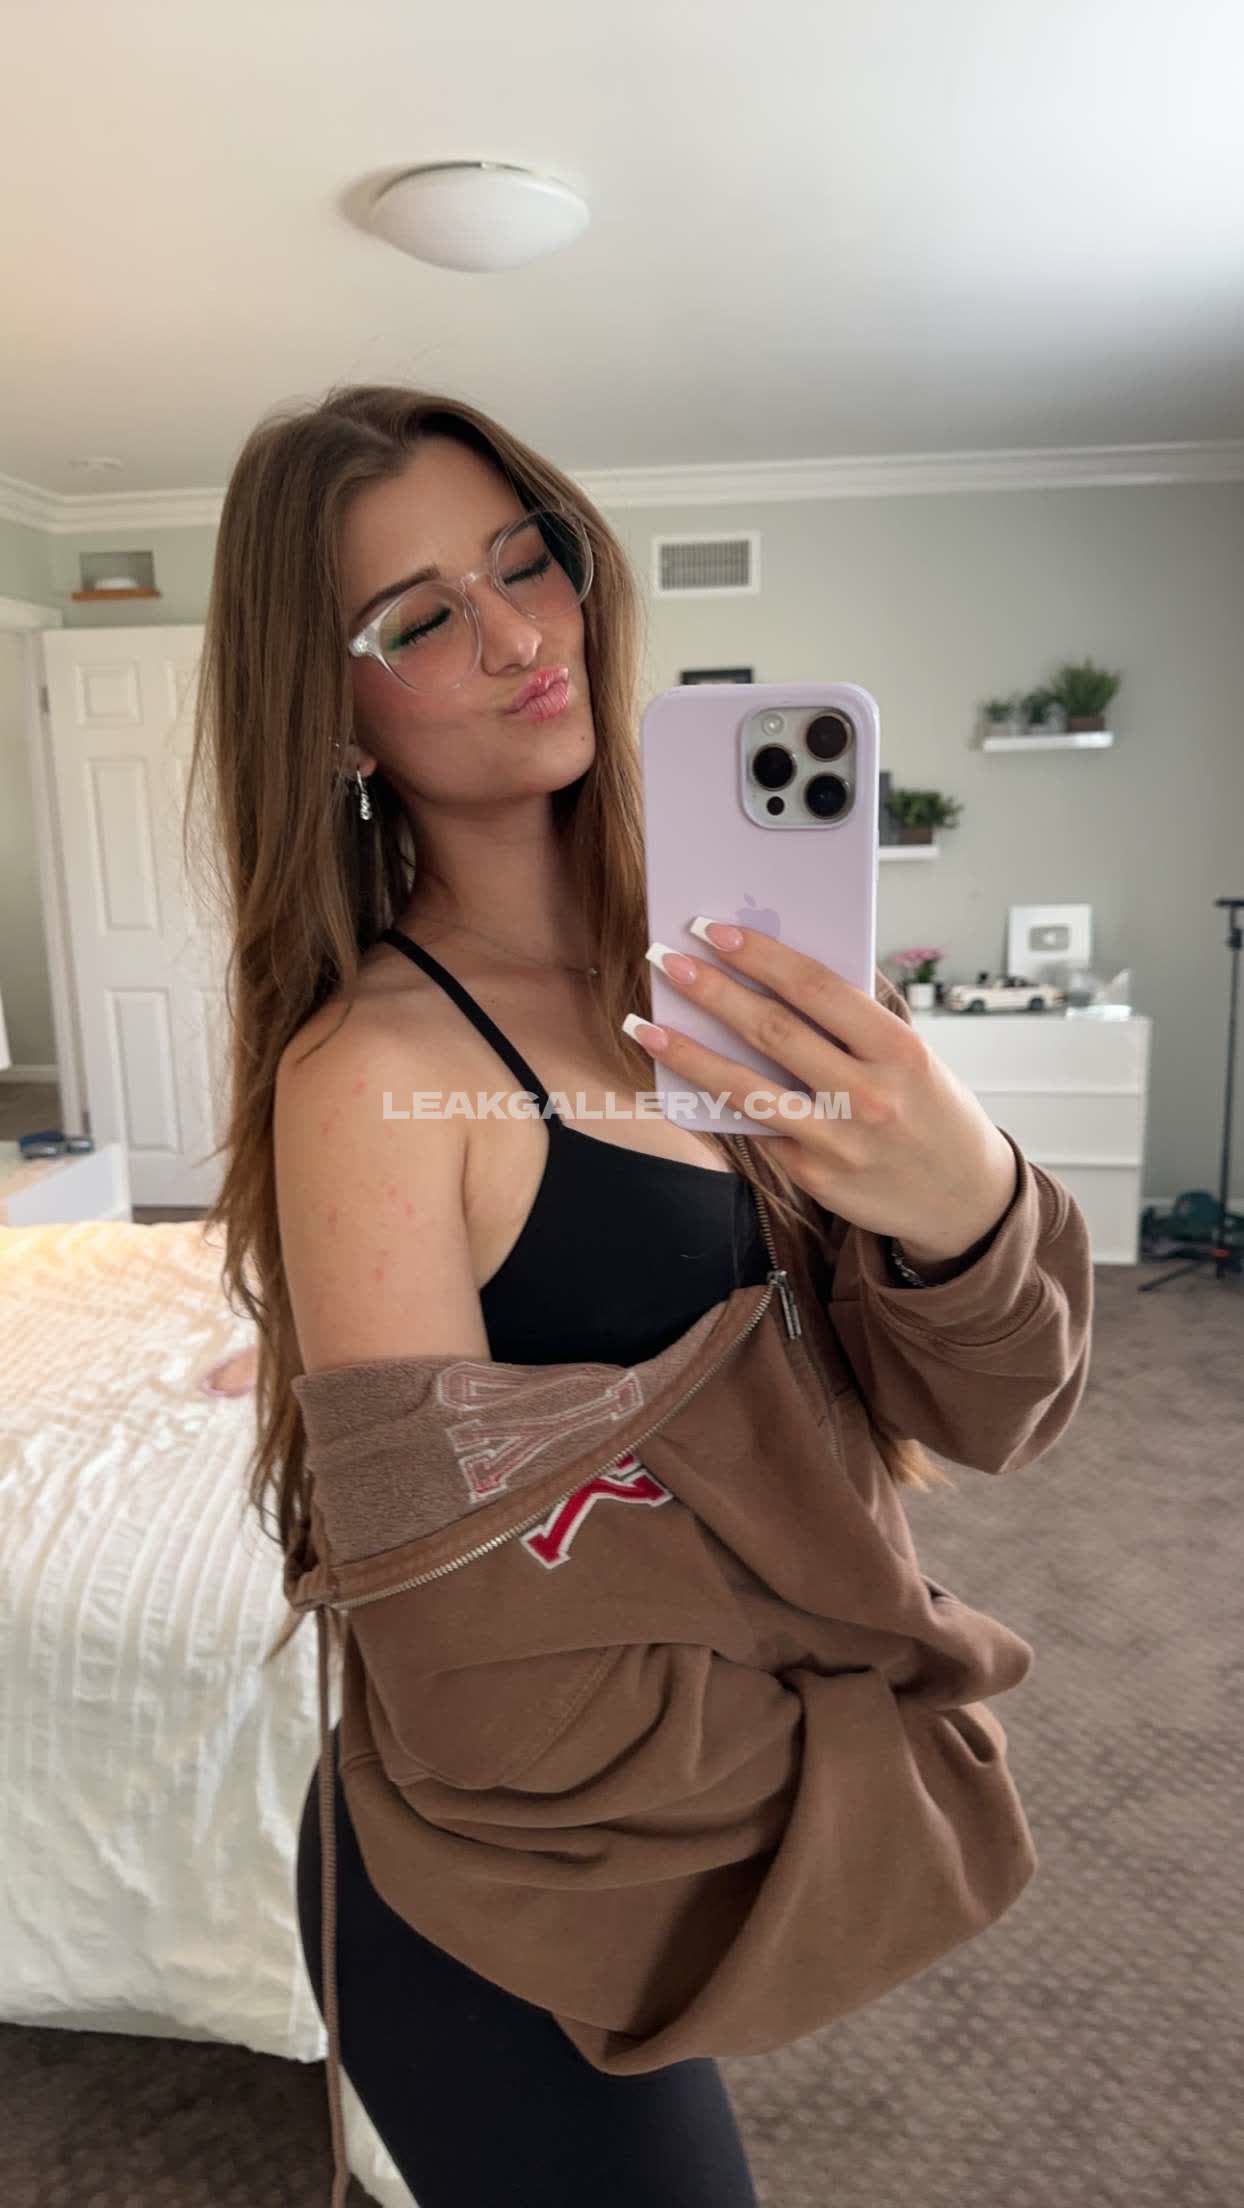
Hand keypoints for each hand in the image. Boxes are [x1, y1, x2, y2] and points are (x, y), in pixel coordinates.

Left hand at [631, 923, 1017, 1263]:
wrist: (962, 1197)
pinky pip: (754, 1129)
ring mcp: (837, 1140)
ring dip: (688, 1053)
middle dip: (711, 991)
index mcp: (898, 1050)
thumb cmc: (930, 1109)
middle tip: (665, 960)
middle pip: (772, 1032)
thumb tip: (775, 974)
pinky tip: (677, 1080)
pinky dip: (713, 1102)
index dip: (759, 955)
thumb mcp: (912, 1056)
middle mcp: (867, 1095)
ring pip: (747, 1089)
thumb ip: (855, 1022)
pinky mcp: (814, 1176)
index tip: (713, 930)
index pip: (817, 988)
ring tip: (644, 1025)